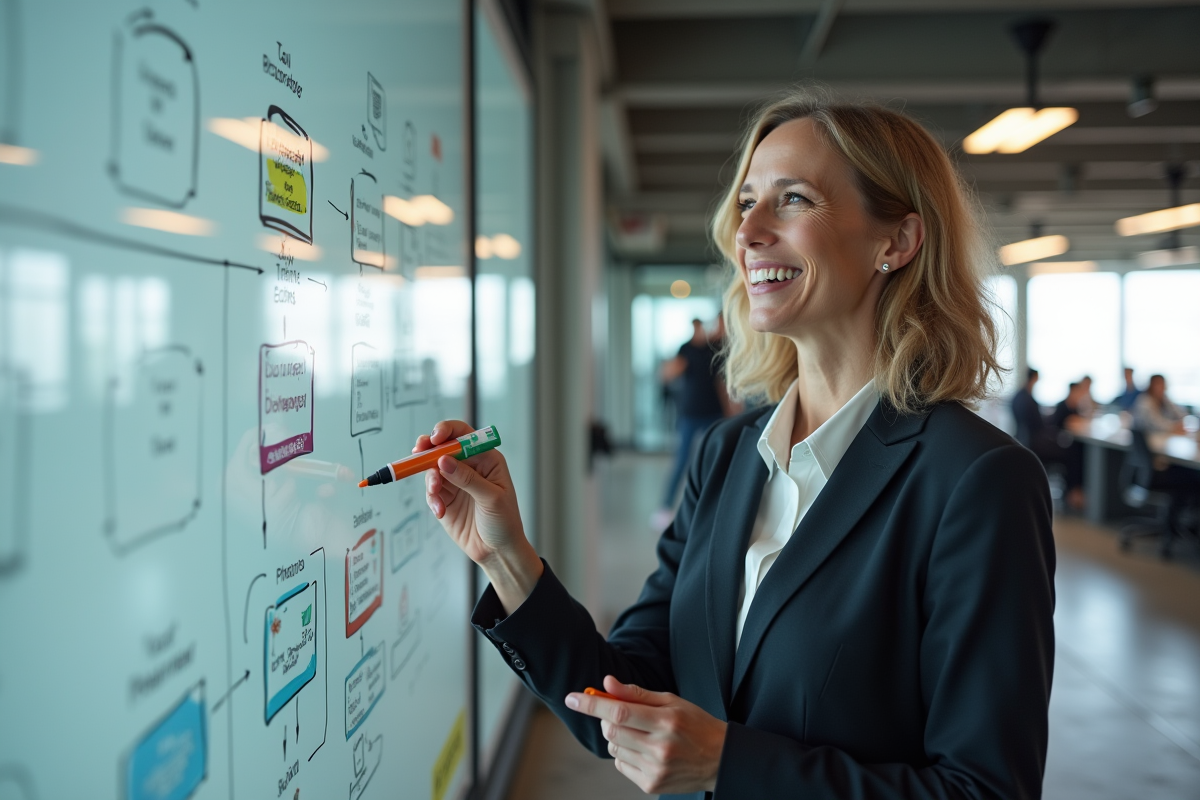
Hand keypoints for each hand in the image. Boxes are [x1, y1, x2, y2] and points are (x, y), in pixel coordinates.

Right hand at [419, 420, 541, 612]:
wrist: (497, 552)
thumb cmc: (504, 522)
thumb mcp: (491, 498)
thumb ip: (468, 479)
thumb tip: (444, 460)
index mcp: (487, 458)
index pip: (464, 435)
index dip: (447, 431)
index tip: (434, 438)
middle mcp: (469, 466)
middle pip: (442, 447)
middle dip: (427, 448)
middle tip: (417, 452)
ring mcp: (455, 482)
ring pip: (432, 468)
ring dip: (430, 479)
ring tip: (436, 493)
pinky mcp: (444, 498)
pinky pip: (430, 491)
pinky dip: (432, 499)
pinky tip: (441, 511)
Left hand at [565, 676, 726, 794]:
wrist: (720, 760)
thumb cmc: (695, 724)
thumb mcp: (672, 701)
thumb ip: (636, 694)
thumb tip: (608, 683)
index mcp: (665, 721)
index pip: (619, 711)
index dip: (591, 704)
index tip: (572, 697)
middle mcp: (659, 748)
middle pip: (611, 730)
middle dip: (606, 718)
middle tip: (619, 713)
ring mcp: (655, 769)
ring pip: (614, 748)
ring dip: (617, 737)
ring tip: (639, 733)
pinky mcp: (651, 785)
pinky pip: (621, 765)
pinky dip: (624, 754)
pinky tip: (644, 750)